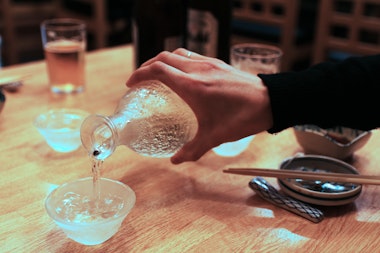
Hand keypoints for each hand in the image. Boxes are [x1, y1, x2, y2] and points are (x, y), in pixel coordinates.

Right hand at [126, 48, 272, 163]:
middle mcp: (198, 70)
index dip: (140, 74)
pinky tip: (183, 75)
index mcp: (193, 86)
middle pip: (164, 58)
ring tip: (158, 74)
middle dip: (148, 66)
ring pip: (178, 53)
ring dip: (164, 61)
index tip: (131, 83)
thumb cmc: (243, 117)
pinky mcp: (219, 64)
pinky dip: (180, 61)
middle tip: (141, 79)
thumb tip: (176, 161)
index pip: (158, 70)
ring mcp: (209, 64)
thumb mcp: (215, 137)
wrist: (271, 102)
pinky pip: (192, 56)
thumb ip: (192, 149)